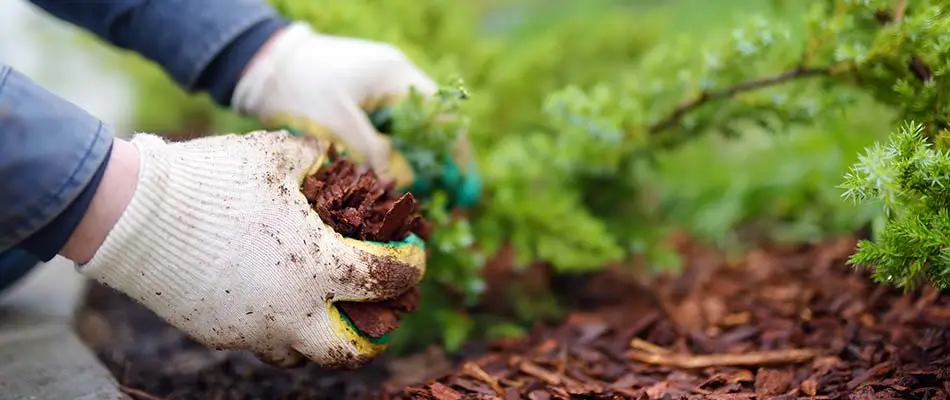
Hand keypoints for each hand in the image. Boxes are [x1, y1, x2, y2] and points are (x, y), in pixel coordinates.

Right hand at [76, 131, 425, 368]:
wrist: (134, 214)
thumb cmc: (213, 180)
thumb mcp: (276, 155)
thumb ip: (315, 159)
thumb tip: (334, 158)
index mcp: (320, 267)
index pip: (387, 279)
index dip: (411, 266)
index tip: (413, 255)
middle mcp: (293, 310)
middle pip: (351, 351)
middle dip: (374, 336)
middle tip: (378, 313)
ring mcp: (253, 328)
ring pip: (300, 354)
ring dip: (319, 334)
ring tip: (320, 308)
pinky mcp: (219, 333)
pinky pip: (258, 339)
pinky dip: (273, 324)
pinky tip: (269, 295)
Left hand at [232, 22, 480, 208]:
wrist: (261, 65)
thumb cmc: (297, 89)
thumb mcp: (336, 124)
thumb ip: (373, 153)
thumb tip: (405, 181)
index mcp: (395, 75)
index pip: (442, 116)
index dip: (457, 153)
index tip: (463, 187)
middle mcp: (394, 77)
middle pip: (432, 124)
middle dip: (444, 162)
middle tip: (453, 199)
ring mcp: (379, 87)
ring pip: (411, 130)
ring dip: (421, 162)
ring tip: (431, 198)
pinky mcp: (362, 99)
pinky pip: (390, 130)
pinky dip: (397, 155)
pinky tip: (399, 182)